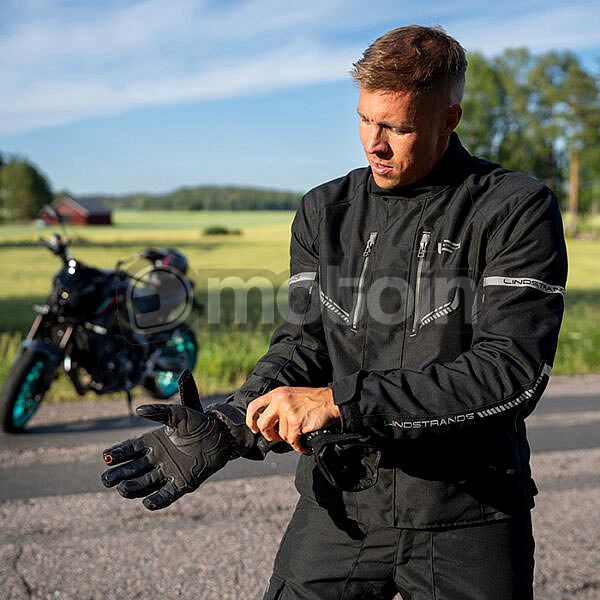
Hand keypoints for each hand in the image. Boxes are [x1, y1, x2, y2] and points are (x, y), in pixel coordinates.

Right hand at [101, 370, 248, 509]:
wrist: (221, 435)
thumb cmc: (199, 422)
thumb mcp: (179, 413)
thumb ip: (160, 411)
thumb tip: (138, 410)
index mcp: (153, 441)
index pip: (129, 450)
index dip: (117, 454)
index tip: (106, 458)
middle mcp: (157, 459)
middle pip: (132, 469)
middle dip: (118, 474)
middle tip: (107, 478)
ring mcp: (168, 473)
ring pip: (145, 484)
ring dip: (133, 488)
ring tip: (123, 489)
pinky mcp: (182, 484)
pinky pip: (166, 495)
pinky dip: (157, 500)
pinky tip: (148, 502)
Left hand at [246, 386, 339, 451]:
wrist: (331, 401)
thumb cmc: (312, 400)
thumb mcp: (291, 395)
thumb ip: (277, 405)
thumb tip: (265, 423)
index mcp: (277, 393)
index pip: (254, 406)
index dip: (251, 420)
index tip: (254, 428)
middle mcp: (279, 401)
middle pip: (262, 424)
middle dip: (269, 434)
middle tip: (276, 437)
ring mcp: (287, 411)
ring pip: (281, 435)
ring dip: (290, 438)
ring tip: (299, 434)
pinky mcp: (296, 422)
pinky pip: (292, 441)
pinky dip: (299, 445)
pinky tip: (303, 444)